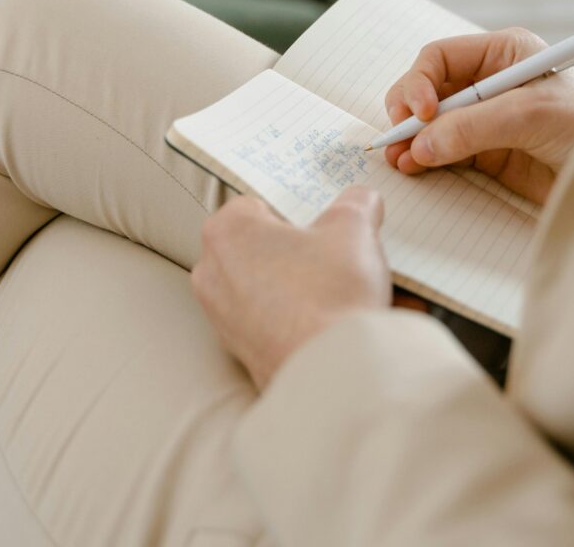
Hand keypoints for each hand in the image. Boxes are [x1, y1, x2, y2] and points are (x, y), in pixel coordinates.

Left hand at [192, 187, 390, 389]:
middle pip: (257, 245)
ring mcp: (221, 318)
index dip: (294, 211)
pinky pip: (266, 322)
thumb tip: (362, 200)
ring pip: (261, 285)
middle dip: (290, 248)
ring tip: (331, 289)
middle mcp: (211, 273)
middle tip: (330, 253)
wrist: (335, 374)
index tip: (319, 222)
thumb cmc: (331, 293)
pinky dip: (290, 319)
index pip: (257, 204)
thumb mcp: (355, 228)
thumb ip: (356, 203)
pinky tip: (323, 320)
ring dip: (291, 284)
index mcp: (227, 231)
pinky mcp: (239, 353)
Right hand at [384, 29, 573, 204]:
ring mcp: (486, 118)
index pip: (440, 57)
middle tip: (399, 136)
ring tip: (399, 158)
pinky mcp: (487, 153)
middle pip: (428, 88)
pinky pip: (443, 150)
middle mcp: (489, 81)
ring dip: (411, 138)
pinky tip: (414, 166)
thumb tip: (422, 144)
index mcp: (503, 53)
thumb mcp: (531, 115)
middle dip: (409, 111)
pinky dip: (424, 157)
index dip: (420, 81)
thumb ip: (473, 127)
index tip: (418, 113)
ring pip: (431, 122)